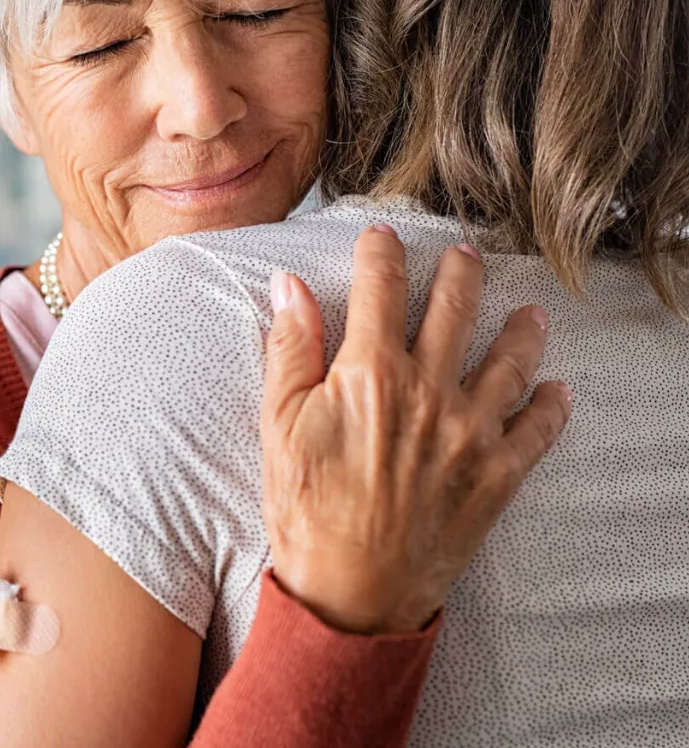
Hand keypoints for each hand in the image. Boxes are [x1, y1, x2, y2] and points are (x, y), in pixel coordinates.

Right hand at [260, 226, 570, 634]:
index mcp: (373, 373)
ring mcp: (470, 432)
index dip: (382, 252)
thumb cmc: (307, 512)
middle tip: (465, 254)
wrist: (350, 596)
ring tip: (531, 312)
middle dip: (461, 270)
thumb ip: (290, 348)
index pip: (383, 286)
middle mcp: (430, 391)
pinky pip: (536, 431)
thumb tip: (288, 285)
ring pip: (510, 360)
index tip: (382, 237)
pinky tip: (556, 391)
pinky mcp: (496, 475)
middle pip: (456, 307)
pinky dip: (550, 407)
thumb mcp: (279, 425)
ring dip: (522, 329)